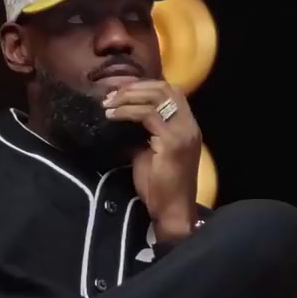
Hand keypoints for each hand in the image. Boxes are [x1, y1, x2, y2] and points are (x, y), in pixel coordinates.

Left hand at [103, 79, 201, 239]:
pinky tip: (112, 116)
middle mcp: (189, 125)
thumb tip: (120, 118)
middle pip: (164, 88)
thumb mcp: (148, 153)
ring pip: (156, 97)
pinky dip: (127, 112)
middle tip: (109, 95)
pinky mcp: (172, 142)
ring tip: (108, 104)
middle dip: (134, 87)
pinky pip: (147, 115)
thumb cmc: (159, 187)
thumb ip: (141, 133)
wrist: (172, 211)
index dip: (143, 86)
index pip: (169, 91)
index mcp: (187, 126)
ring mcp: (183, 132)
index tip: (118, 91)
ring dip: (128, 97)